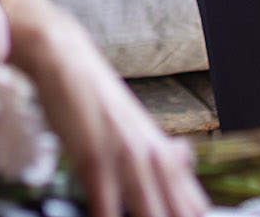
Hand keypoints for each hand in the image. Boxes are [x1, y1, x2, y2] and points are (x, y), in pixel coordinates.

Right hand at [4, 0, 204, 216]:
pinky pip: (107, 209)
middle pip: (179, 214)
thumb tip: (186, 159)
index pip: (194, 206)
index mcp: (164, 152)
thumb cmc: (96, 95)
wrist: (65, 59)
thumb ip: (163, 148)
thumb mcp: (137, 123)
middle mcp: (153, 156)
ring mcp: (125, 158)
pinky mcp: (94, 160)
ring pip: (151, 215)